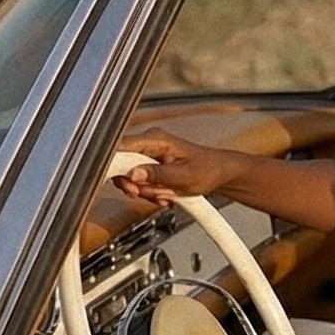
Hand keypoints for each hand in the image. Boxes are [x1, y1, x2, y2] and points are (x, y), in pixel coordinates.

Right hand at [113, 132, 238, 205]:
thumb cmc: (208, 169)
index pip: (120, 147)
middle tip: (148, 194)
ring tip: (165, 193)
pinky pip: (139, 183)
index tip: (124, 182)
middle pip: (121, 165)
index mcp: (155, 139)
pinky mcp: (150, 167)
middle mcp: (148, 144)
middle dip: (135, 185)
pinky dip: (149, 193)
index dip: (114, 165)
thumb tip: (134, 173)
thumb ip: (157, 174)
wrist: (220, 174)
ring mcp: (148, 155)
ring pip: (130, 177)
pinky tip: (164, 194)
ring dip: (145, 192)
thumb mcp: (184, 175)